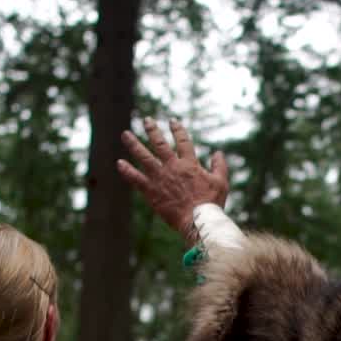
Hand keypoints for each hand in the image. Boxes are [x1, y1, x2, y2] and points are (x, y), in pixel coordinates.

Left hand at [117, 117, 228, 242]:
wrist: (197, 220)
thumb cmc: (211, 203)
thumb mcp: (221, 182)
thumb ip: (219, 166)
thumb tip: (218, 153)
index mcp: (189, 164)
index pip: (183, 141)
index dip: (177, 129)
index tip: (172, 121)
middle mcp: (172, 167)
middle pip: (160, 143)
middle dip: (152, 130)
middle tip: (146, 120)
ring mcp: (160, 178)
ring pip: (144, 156)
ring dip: (134, 144)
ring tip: (125, 134)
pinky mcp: (151, 191)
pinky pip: (136, 179)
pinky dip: (127, 171)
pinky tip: (119, 163)